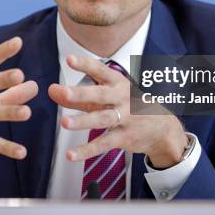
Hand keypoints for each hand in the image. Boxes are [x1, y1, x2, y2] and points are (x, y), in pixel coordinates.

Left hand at [48, 55, 187, 168]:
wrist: (163, 127)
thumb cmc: (128, 105)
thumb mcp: (108, 95)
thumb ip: (80, 95)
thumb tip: (51, 90)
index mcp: (118, 82)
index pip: (100, 70)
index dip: (84, 64)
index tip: (69, 59)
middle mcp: (122, 98)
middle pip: (100, 95)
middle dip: (81, 93)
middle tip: (63, 91)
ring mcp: (125, 118)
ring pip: (102, 119)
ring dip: (83, 121)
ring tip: (64, 123)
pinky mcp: (125, 137)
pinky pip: (104, 144)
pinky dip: (87, 150)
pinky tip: (71, 155)